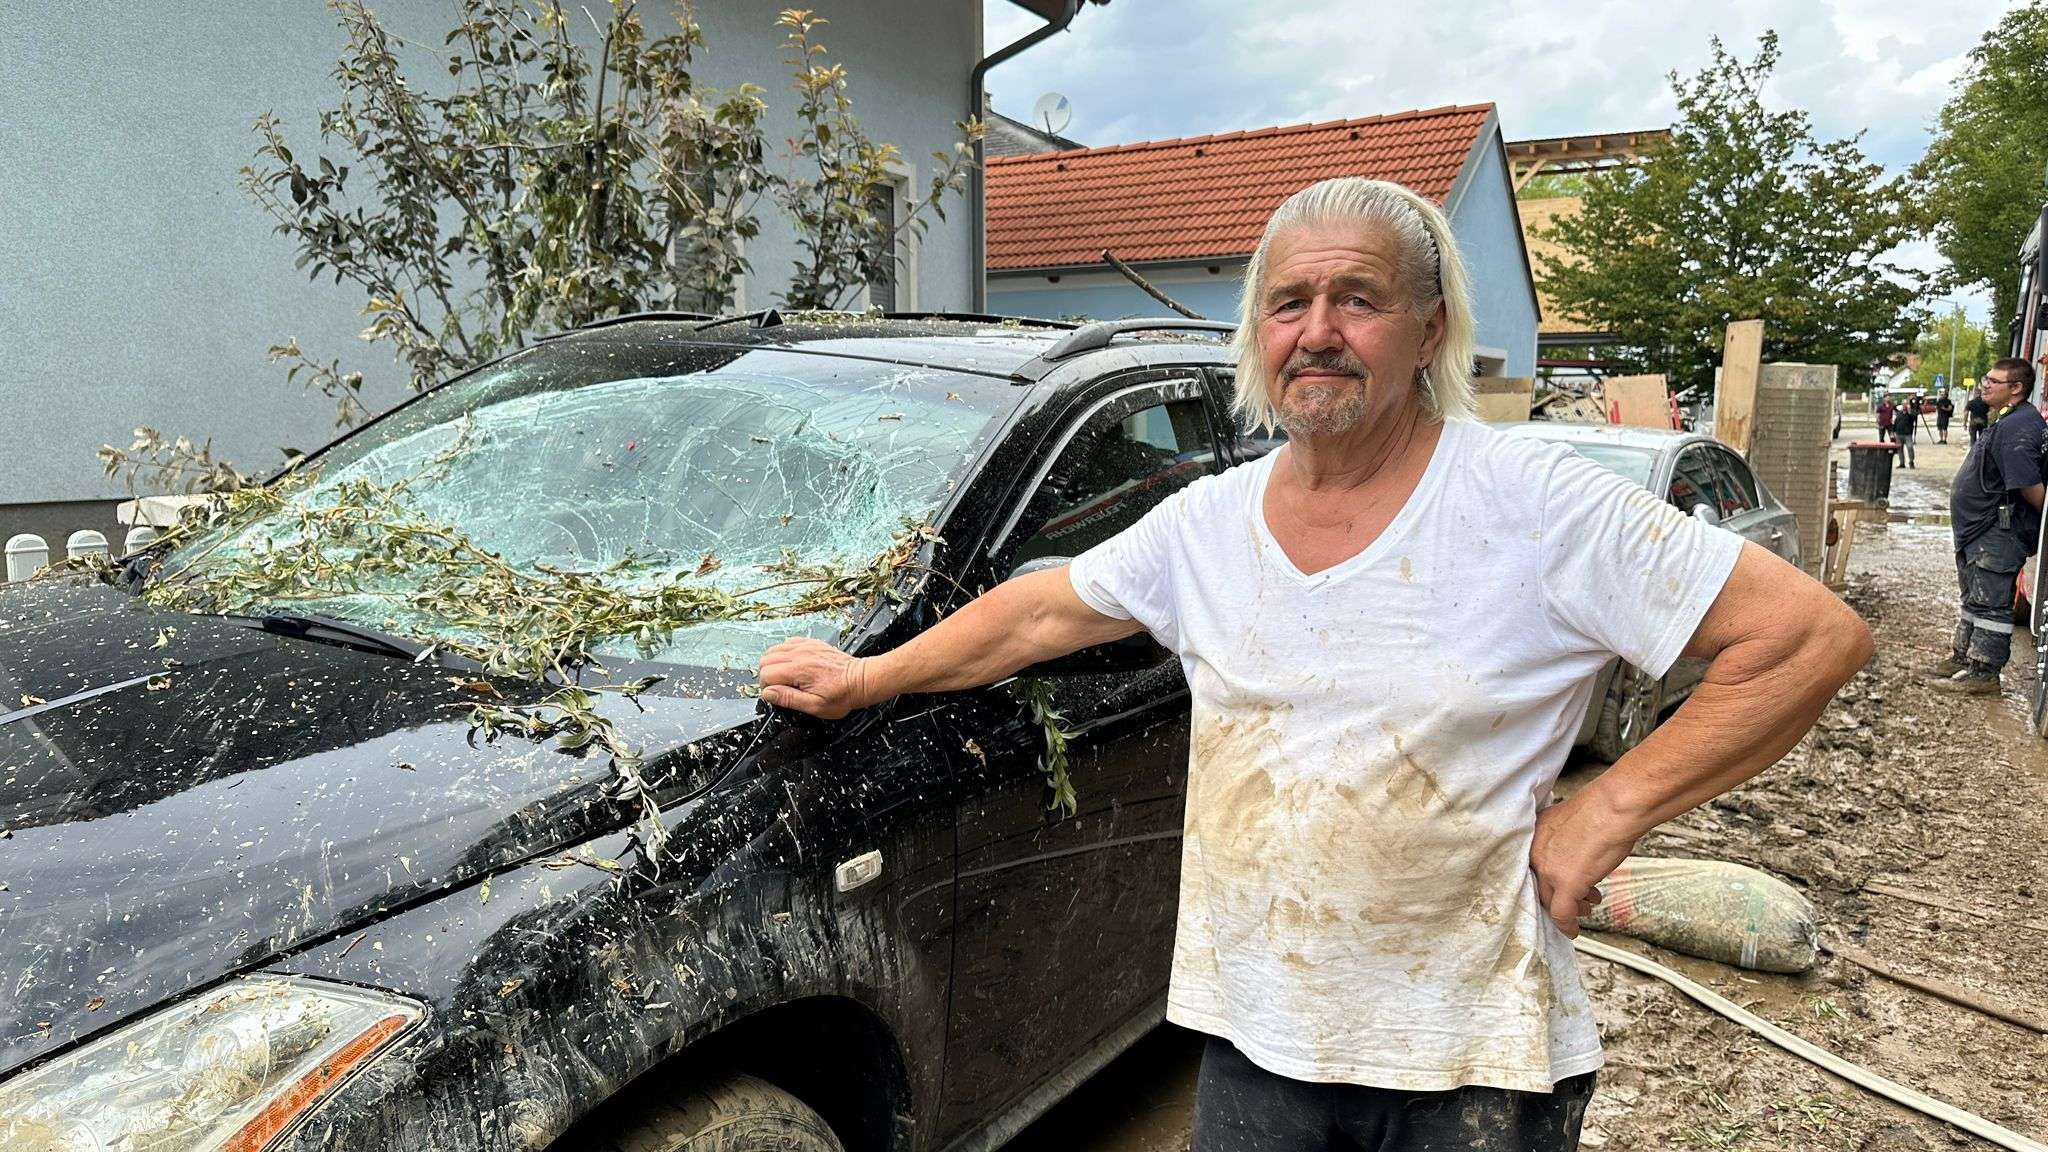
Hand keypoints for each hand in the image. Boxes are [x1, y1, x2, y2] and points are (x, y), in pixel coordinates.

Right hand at [758, 637, 873, 719]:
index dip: (768, 688)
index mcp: (799, 670)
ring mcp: (806, 646)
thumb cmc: (842, 695)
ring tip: (787, 677)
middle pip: (766, 660)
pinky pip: (787, 643)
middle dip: (768, 675)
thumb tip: (769, 693)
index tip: (778, 695)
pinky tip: (793, 665)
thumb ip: (789, 699)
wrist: (861, 680)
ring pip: (774, 650)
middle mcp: (800, 654)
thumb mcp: (815, 705)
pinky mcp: (811, 643)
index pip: (766, 674)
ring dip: (774, 664)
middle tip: (781, 687)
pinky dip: (785, 654)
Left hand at [1529, 788, 1641, 937]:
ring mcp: (1548, 870)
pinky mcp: (1566, 885)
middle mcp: (1535, 853)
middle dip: (1559, 895)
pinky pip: (1562, 914)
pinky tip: (1574, 930)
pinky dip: (1567, 925)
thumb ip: (1564, 839)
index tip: (1557, 887)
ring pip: (1551, 901)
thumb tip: (1571, 856)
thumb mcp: (1571, 821)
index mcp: (1535, 835)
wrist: (1614, 807)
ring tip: (1587, 904)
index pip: (1533, 866)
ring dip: (1571, 907)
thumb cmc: (1602, 808)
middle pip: (1540, 885)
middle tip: (1576, 900)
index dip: (1547, 880)